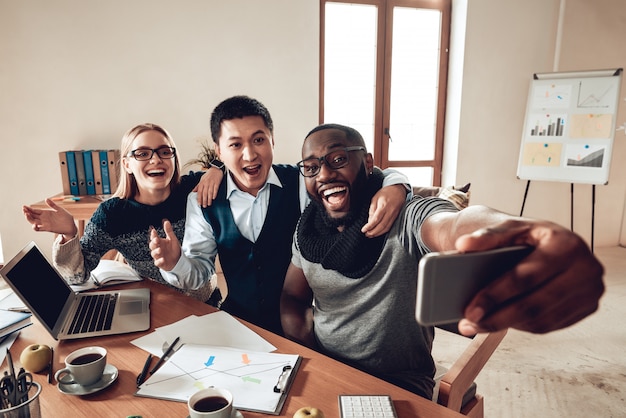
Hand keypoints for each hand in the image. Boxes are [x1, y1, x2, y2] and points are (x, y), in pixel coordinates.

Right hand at [22, 198, 77, 239]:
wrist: (71, 225)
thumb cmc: (66, 217)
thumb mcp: (59, 209)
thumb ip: (53, 205)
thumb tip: (46, 199)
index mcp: (46, 213)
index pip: (35, 211)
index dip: (29, 209)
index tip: (24, 206)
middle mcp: (44, 218)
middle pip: (32, 216)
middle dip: (27, 213)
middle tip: (24, 210)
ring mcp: (45, 224)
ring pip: (34, 222)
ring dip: (29, 219)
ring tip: (26, 214)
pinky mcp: (48, 228)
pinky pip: (39, 229)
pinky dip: (35, 227)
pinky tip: (34, 224)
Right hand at [149, 219, 181, 270]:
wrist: (177, 260)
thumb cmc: (173, 249)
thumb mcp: (172, 239)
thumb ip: (168, 231)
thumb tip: (166, 221)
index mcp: (160, 242)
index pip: (154, 237)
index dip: (153, 234)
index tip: (154, 231)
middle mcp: (157, 248)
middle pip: (152, 245)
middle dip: (153, 242)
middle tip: (157, 240)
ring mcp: (158, 256)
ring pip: (154, 254)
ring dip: (156, 251)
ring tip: (160, 250)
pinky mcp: (160, 263)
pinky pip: (158, 263)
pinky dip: (159, 261)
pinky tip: (162, 259)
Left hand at [193, 167, 222, 206]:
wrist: (216, 169)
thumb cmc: (208, 175)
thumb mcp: (201, 179)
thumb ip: (197, 186)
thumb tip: (193, 191)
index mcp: (202, 183)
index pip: (199, 192)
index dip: (199, 198)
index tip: (199, 203)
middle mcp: (206, 183)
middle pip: (204, 193)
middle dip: (204, 200)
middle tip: (204, 206)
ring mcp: (211, 183)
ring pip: (210, 192)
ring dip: (209, 199)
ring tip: (209, 204)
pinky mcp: (217, 183)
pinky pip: (215, 189)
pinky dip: (214, 194)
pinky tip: (213, 198)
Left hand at [361, 184, 406, 237]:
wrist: (398, 189)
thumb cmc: (386, 192)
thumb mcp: (375, 198)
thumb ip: (372, 210)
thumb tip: (369, 221)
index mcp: (384, 206)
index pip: (376, 219)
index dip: (369, 226)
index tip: (363, 230)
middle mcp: (390, 212)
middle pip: (381, 225)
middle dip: (373, 232)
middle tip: (366, 234)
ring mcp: (394, 215)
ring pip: (386, 228)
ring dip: (378, 233)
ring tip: (371, 235)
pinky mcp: (396, 217)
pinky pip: (390, 226)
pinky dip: (384, 231)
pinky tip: (378, 232)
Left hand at [455, 219, 604, 335]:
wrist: (550, 241)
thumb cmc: (526, 236)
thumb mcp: (509, 229)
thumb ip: (486, 236)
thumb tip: (463, 245)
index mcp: (566, 244)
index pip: (525, 277)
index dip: (495, 295)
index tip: (470, 310)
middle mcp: (586, 269)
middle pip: (534, 304)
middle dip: (498, 318)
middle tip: (469, 324)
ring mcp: (590, 291)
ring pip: (542, 319)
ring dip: (507, 325)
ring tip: (477, 326)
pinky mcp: (587, 307)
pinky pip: (550, 325)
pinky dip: (523, 326)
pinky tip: (501, 321)